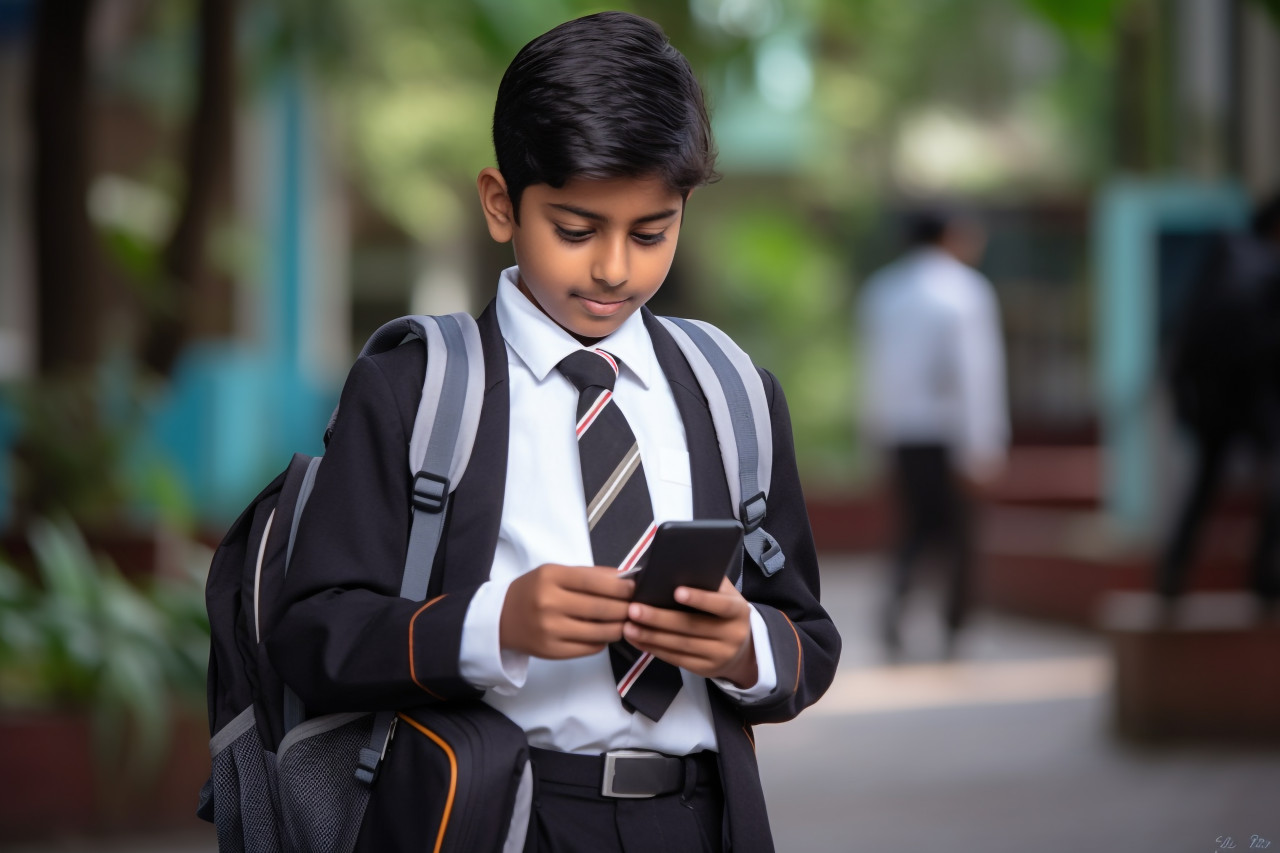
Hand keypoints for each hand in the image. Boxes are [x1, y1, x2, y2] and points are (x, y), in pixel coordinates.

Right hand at [500, 564, 634, 659]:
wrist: (500, 618)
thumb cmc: (533, 590)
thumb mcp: (554, 573)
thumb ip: (589, 575)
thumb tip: (625, 578)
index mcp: (551, 577)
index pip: (596, 582)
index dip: (621, 587)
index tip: (634, 588)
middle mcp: (549, 603)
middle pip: (602, 608)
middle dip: (626, 608)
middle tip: (635, 607)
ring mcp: (550, 630)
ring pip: (600, 632)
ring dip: (619, 627)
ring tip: (624, 621)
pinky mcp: (552, 652)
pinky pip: (590, 648)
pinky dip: (603, 640)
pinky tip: (603, 633)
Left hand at [622, 576, 756, 687]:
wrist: (742, 650)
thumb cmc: (724, 612)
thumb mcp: (724, 595)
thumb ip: (706, 582)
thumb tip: (671, 569)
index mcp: (738, 610)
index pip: (720, 604)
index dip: (700, 599)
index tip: (676, 591)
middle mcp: (732, 634)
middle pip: (692, 627)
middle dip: (660, 618)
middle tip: (634, 609)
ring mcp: (720, 655)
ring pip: (681, 645)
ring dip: (651, 636)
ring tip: (629, 626)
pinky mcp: (706, 669)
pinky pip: (677, 659)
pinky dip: (654, 649)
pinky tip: (637, 639)